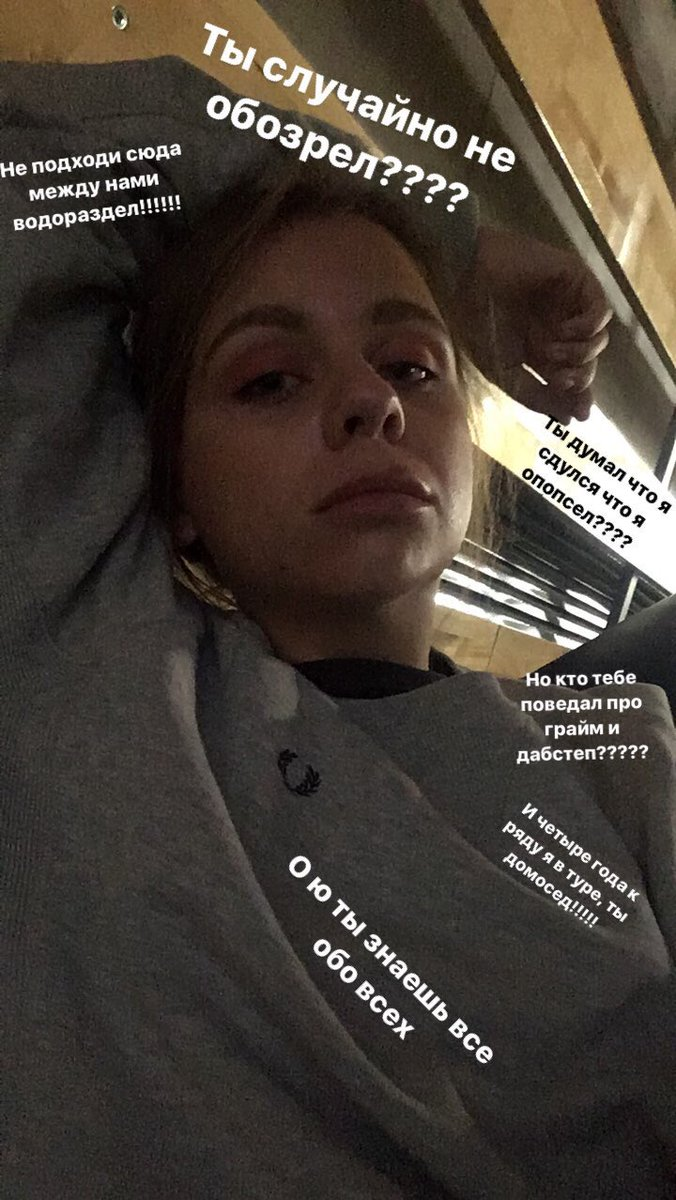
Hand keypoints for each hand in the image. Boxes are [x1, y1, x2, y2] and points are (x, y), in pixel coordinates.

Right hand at [456, 226, 612, 422]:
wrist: (465, 277)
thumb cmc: (476, 323)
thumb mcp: (504, 372)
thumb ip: (536, 396)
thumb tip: (570, 419)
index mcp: (540, 351)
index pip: (573, 379)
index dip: (579, 397)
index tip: (578, 415)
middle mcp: (558, 329)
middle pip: (588, 364)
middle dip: (579, 379)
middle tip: (559, 380)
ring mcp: (569, 306)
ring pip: (598, 341)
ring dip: (579, 355)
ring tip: (549, 351)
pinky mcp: (577, 281)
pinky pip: (600, 311)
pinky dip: (586, 328)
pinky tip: (563, 331)